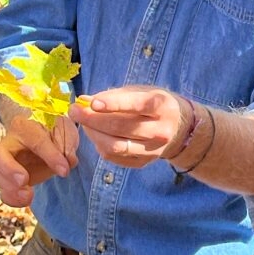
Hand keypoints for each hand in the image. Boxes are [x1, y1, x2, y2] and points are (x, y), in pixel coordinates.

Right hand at [0, 108, 79, 207]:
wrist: (45, 134)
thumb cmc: (53, 129)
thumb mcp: (64, 131)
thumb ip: (67, 146)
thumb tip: (69, 161)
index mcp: (25, 126)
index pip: (36, 141)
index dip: (51, 156)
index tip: (65, 171)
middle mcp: (10, 143)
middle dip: (9, 169)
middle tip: (24, 181)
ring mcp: (6, 162)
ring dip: (11, 189)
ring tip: (28, 196)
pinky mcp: (9, 179)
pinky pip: (3, 190)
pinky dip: (12, 199)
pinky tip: (25, 201)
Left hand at [71, 85, 192, 168]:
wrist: (178, 128)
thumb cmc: (153, 104)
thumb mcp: (141, 91)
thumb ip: (114, 96)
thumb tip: (84, 100)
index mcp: (162, 106)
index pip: (135, 105)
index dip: (112, 104)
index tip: (90, 103)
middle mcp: (160, 130)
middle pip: (120, 127)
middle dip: (92, 119)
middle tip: (74, 111)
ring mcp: (153, 150)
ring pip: (115, 146)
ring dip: (93, 134)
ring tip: (83, 123)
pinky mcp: (144, 163)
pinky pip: (115, 157)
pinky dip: (100, 145)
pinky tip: (96, 135)